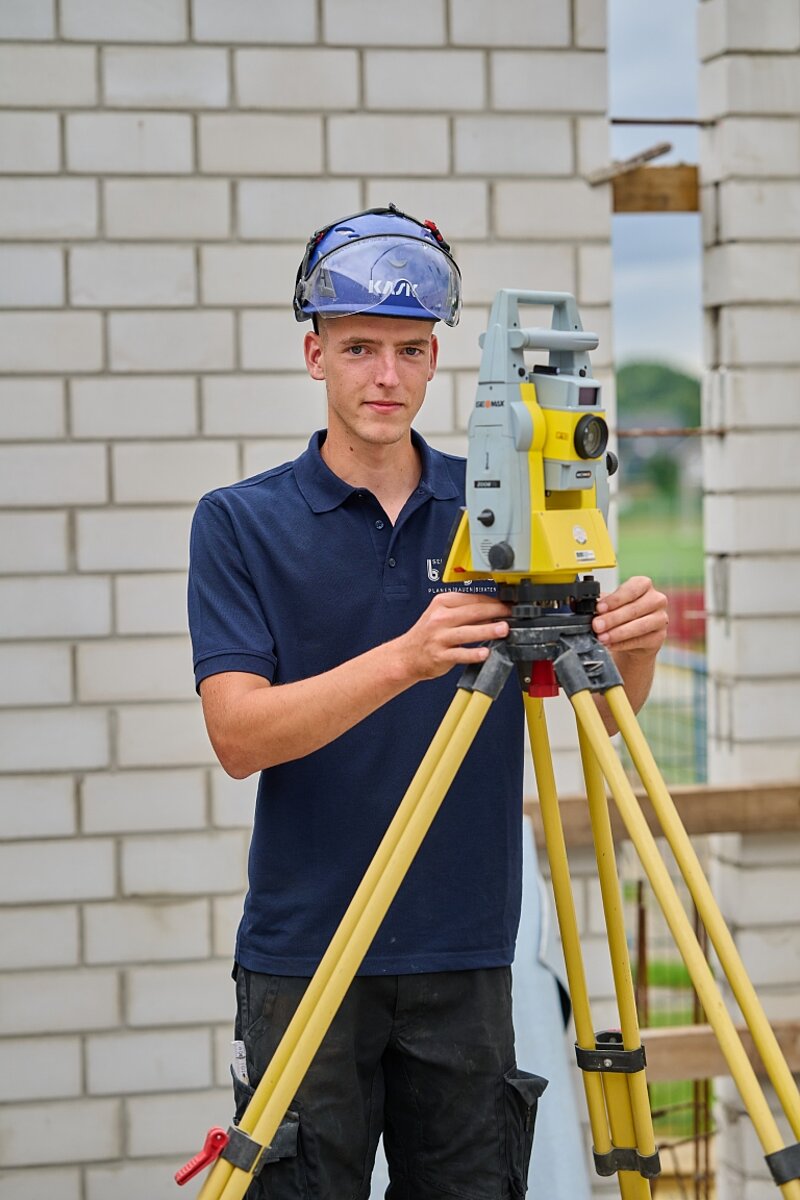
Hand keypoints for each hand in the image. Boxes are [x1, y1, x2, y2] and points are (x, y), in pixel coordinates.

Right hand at [395, 591, 510, 681]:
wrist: (407, 655)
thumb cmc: (427, 635)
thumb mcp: (441, 615)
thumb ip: (464, 612)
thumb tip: (493, 613)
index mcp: (441, 603)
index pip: (472, 599)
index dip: (492, 602)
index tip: (506, 605)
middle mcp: (440, 618)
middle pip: (472, 612)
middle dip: (495, 612)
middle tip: (510, 615)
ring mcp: (439, 637)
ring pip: (467, 631)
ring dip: (487, 630)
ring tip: (503, 630)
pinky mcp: (440, 655)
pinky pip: (459, 654)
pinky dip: (473, 653)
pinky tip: (485, 653)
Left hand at [592, 575, 667, 655]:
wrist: (634, 637)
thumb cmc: (623, 615)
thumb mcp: (611, 605)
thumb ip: (601, 603)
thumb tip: (582, 605)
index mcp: (644, 585)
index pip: (631, 589)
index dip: (615, 599)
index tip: (599, 608)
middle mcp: (656, 600)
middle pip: (634, 609)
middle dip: (612, 619)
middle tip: (596, 625)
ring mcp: (661, 619)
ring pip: (639, 626)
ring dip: (617, 633)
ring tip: (602, 637)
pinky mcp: (659, 637)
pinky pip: (641, 640)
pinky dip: (623, 643)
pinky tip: (611, 644)